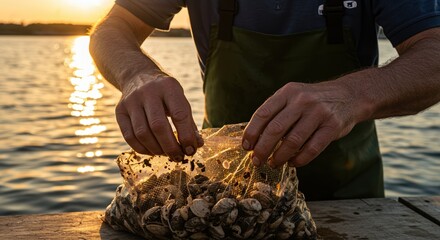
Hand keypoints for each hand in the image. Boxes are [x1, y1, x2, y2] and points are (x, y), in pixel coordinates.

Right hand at [115, 73, 203, 160]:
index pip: (179, 114)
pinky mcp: (120, 111)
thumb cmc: (166, 93)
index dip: (186, 136)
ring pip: (142, 133)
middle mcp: (148, 92)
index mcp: (168, 87)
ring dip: (156, 149)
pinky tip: (152, 151)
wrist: (138, 75)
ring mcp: (131, 101)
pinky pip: (129, 136)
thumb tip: (197, 145)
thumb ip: (189, 122)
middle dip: (170, 146)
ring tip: (166, 154)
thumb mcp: (180, 100)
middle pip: (158, 126)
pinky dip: (142, 149)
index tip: (191, 149)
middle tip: (178, 157)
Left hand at [242, 81, 360, 167]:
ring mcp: (318, 113)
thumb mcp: (293, 97)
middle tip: (257, 161)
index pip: (263, 113)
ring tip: (273, 163)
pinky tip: (292, 163)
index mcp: (288, 92)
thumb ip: (276, 112)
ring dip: (280, 157)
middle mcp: (302, 100)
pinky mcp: (332, 126)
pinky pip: (312, 149)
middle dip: (263, 149)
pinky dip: (299, 160)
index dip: (252, 132)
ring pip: (293, 141)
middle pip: (275, 129)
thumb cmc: (313, 101)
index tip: (246, 146)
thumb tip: (255, 138)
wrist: (349, 95)